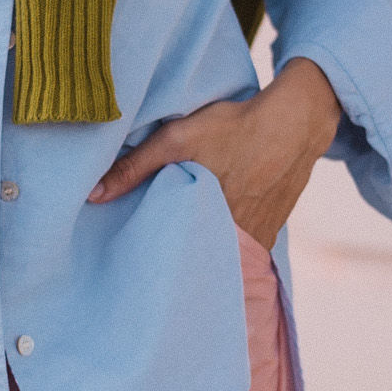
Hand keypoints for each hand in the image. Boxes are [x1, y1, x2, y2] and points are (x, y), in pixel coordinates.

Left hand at [86, 57, 342, 250]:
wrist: (297, 121)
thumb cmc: (235, 127)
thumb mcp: (178, 139)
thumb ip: (135, 167)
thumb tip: (93, 195)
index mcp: (210, 219)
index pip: (176, 257)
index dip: (159, 263)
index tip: (140, 268)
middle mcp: (237, 237)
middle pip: (197, 260)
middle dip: (178, 262)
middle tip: (155, 263)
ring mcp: (259, 239)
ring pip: (221, 256)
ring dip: (203, 253)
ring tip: (180, 250)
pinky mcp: (271, 233)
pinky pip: (243, 249)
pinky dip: (227, 246)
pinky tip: (213, 238)